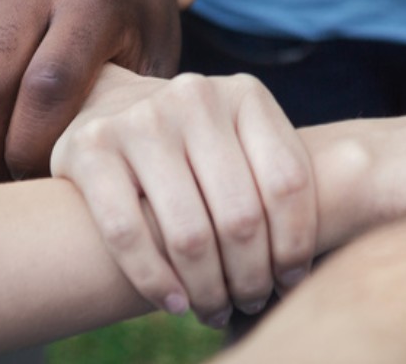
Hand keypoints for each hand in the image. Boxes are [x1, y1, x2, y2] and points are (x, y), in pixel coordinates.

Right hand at [53, 69, 316, 326]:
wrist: (106, 105)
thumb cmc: (194, 145)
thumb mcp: (241, 140)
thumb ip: (273, 179)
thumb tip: (315, 266)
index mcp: (246, 95)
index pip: (288, 184)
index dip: (296, 245)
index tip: (291, 281)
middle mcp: (195, 98)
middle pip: (242, 216)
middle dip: (251, 276)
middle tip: (251, 302)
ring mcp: (140, 121)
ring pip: (188, 233)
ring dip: (209, 289)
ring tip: (216, 309)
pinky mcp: (90, 149)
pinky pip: (128, 235)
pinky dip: (156, 282)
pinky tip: (176, 303)